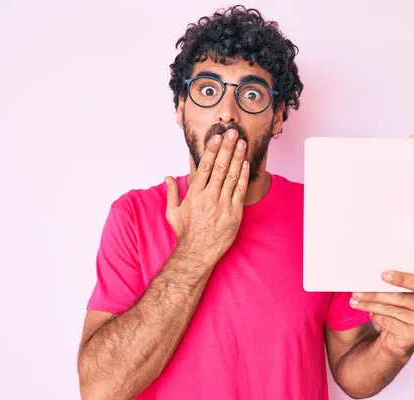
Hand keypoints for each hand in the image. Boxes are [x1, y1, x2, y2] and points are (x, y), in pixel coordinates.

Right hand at [165, 129, 248, 262]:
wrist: (197, 254)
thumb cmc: (186, 234)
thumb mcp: (172, 213)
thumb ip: (171, 193)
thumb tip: (168, 177)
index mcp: (194, 194)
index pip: (204, 167)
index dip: (212, 150)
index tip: (217, 138)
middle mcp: (208, 197)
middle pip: (220, 167)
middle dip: (227, 148)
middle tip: (233, 133)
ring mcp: (222, 205)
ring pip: (231, 176)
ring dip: (237, 157)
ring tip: (242, 143)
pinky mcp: (234, 214)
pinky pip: (239, 191)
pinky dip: (243, 176)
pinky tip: (245, 163)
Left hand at [349, 271, 413, 360]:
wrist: (396, 338)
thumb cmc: (396, 311)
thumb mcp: (396, 296)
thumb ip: (390, 286)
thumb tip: (368, 277)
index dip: (402, 279)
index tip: (384, 275)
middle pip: (399, 297)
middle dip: (375, 294)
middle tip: (357, 292)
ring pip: (391, 309)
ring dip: (370, 305)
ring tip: (357, 302)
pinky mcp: (412, 336)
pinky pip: (389, 322)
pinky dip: (376, 318)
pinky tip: (372, 315)